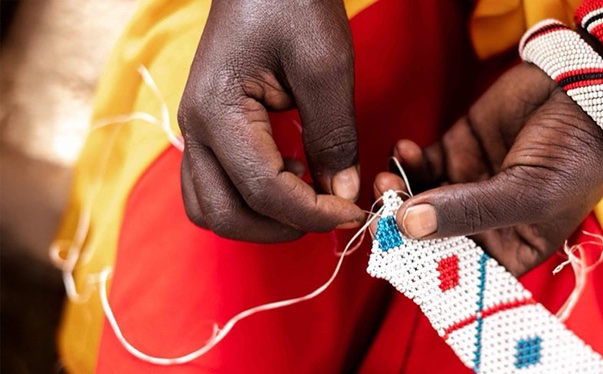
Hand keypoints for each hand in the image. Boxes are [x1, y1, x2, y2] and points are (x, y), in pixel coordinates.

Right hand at [178, 0, 363, 241]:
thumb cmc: (292, 2)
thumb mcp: (325, 67)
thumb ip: (333, 136)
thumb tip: (341, 192)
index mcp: (217, 113)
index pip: (263, 191)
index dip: (311, 213)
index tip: (352, 212)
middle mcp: (195, 129)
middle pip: (223, 215)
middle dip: (279, 227)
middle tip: (329, 212)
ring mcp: (196, 129)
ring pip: (211, 207)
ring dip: (259, 218)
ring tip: (306, 190)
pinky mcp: (209, 127)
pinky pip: (216, 185)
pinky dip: (250, 198)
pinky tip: (290, 171)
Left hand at [374, 63, 602, 275]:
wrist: (588, 87)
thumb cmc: (576, 152)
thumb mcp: (529, 192)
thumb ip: (468, 211)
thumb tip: (406, 224)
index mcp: (514, 246)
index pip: (461, 271)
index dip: (426, 268)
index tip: (396, 254)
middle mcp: (488, 222)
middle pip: (432, 237)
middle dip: (402, 227)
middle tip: (380, 211)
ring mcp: (469, 185)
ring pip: (418, 200)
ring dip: (397, 192)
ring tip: (386, 178)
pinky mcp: (458, 149)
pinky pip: (420, 164)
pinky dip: (405, 161)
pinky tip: (403, 150)